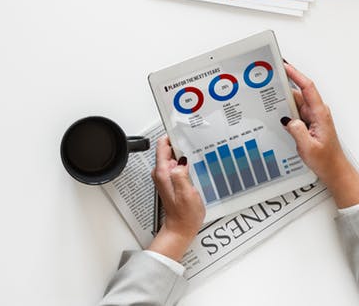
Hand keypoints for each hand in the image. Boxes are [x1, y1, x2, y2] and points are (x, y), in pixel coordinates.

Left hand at [147, 137, 204, 261]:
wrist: (181, 229)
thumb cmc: (184, 215)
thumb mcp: (187, 194)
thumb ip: (182, 175)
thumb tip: (181, 161)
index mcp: (163, 173)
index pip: (163, 145)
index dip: (172, 135)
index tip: (182, 129)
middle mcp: (161, 173)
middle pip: (169, 149)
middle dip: (181, 143)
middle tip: (195, 140)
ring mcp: (166, 176)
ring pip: (174, 156)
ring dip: (184, 153)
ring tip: (197, 151)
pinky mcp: (172, 180)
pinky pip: (177, 165)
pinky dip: (185, 162)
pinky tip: (195, 165)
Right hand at [281, 62, 358, 207]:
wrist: (335, 171)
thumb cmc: (326, 160)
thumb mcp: (308, 147)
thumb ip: (296, 131)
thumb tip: (286, 119)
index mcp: (320, 114)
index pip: (307, 87)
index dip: (296, 74)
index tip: (284, 66)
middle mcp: (317, 112)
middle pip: (297, 93)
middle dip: (283, 87)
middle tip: (268, 81)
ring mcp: (312, 117)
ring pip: (294, 103)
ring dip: (282, 102)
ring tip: (268, 100)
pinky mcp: (307, 123)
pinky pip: (293, 112)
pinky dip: (284, 111)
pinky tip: (276, 114)